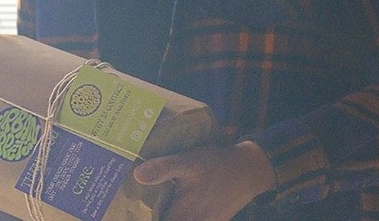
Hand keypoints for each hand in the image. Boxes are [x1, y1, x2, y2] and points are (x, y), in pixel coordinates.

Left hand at [133, 140, 274, 220]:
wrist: (250, 170)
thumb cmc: (218, 165)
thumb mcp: (188, 162)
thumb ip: (163, 169)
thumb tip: (137, 175)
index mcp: (180, 216)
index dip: (141, 216)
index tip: (128, 208)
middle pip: (161, 220)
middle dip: (149, 213)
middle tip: (135, 199)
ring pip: (172, 219)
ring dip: (162, 211)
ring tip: (150, 198)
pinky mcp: (208, 220)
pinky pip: (184, 218)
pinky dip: (175, 211)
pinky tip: (168, 197)